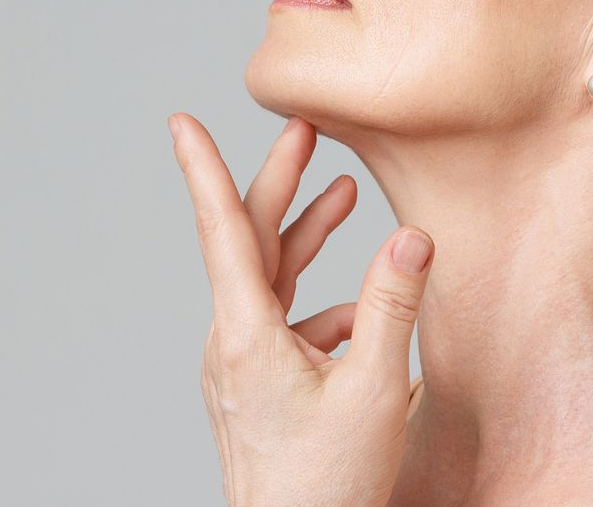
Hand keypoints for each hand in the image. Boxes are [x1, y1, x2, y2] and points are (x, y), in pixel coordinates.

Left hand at [167, 112, 434, 506]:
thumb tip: (410, 237)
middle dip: (281, 183)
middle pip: (251, 244)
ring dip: (307, 237)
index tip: (182, 123)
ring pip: (270, 281)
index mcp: (247, 337)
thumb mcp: (374, 390)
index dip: (204, 170)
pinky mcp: (256, 387)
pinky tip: (367, 315)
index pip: (224, 232)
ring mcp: (241, 367)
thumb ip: (392, 307)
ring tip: (345, 194)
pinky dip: (325, 303)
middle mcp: (233, 345)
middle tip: (306, 129)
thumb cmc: (328, 484)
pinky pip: (286, 323)